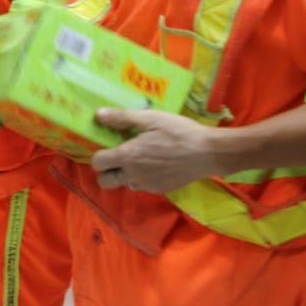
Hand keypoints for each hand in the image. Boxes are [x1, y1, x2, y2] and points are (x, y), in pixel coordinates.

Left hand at [90, 110, 226, 194]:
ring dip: (127, 174)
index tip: (109, 145)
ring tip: (142, 157)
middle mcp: (133, 175)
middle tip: (119, 156)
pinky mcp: (161, 190)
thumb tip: (98, 115)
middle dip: (107, 171)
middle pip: (105, 182)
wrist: (208, 152)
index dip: (100, 154)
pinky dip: (143, 177)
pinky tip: (157, 163)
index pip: (97, 163)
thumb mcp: (151, 119)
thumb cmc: (179, 132)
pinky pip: (143, 186)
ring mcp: (147, 185)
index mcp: (128, 157)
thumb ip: (122, 118)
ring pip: (125, 184)